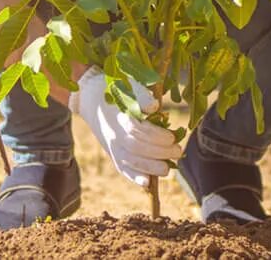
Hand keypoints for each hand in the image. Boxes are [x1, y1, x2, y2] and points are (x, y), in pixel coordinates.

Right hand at [68, 67, 180, 186]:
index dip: (156, 135)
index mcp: (118, 116)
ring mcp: (112, 146)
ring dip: (150, 167)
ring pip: (129, 161)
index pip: (137, 130)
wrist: (92, 99)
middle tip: (177, 151)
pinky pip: (122, 169)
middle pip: (135, 148)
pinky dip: (134, 177)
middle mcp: (113, 134)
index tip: (172, 136)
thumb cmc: (118, 90)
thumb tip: (154, 106)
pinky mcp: (112, 154)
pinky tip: (147, 183)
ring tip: (167, 168)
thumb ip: (141, 96)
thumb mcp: (129, 86)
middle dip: (159, 152)